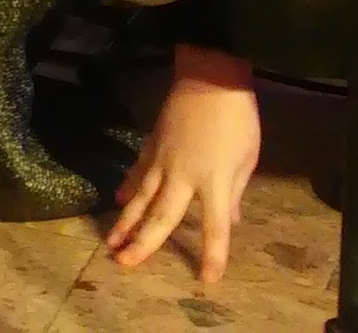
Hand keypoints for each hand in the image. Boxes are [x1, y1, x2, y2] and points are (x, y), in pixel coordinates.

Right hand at [106, 46, 260, 288]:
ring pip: (141, 197)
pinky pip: (138, 173)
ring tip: (110, 242)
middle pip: (162, 215)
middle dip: (143, 242)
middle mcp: (183, 175)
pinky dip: (129, 189)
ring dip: (125, 221)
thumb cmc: (237, 119)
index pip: (215, 226)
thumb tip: (231, 218)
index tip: (206, 279)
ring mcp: (162, 159)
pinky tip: (120, 201)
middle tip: (123, 263)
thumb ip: (235, 191)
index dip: (211, 254)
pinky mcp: (152, 145)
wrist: (210, 78)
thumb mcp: (246, 158)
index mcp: (214, 181)